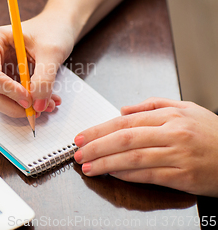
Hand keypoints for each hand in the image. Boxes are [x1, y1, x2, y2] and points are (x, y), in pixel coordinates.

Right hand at [0, 11, 75, 116]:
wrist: (56, 26)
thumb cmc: (52, 30)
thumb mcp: (52, 52)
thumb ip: (44, 79)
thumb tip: (36, 105)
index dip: (10, 92)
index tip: (31, 100)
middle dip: (14, 104)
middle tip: (39, 108)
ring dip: (20, 106)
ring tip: (46, 102)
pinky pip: (3, 97)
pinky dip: (22, 102)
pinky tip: (41, 98)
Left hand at [74, 97, 217, 196]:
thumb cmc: (212, 134)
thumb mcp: (186, 109)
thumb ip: (152, 105)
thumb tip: (123, 109)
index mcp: (171, 115)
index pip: (125, 121)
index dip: (99, 130)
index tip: (82, 136)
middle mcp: (173, 133)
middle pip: (124, 138)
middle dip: (96, 146)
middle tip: (78, 153)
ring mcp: (179, 155)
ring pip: (132, 158)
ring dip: (106, 163)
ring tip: (88, 166)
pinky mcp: (184, 176)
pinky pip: (148, 175)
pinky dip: (127, 175)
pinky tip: (112, 174)